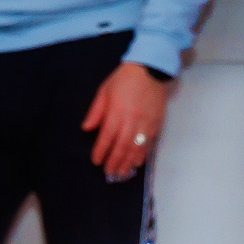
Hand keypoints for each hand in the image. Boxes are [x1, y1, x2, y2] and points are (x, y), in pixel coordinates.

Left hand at [82, 61, 168, 183]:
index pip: (107, 137)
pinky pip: (148, 144)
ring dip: (128, 163)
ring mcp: (145, 124)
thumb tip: (86, 129)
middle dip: (114, 162)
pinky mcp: (156, 124)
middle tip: (109, 173)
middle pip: (121, 147)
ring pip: (136, 149)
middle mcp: (131, 120)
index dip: (101, 151)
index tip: (96, 161)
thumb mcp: (104, 91)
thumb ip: (95, 112)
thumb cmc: (124, 79)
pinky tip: (136, 164)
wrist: (151, 68)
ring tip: (122, 174)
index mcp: (116, 112)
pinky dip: (142, 156)